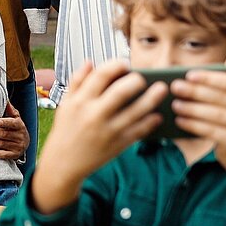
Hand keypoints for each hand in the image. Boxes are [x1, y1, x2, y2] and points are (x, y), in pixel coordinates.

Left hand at [0, 102, 29, 159]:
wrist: (25, 142)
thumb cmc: (16, 127)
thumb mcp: (15, 117)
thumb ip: (10, 109)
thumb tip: (4, 98)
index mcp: (20, 125)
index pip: (13, 123)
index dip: (5, 122)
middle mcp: (20, 136)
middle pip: (4, 134)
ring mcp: (18, 146)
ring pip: (2, 144)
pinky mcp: (15, 155)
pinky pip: (4, 155)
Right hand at [31, 60, 164, 213]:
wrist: (64, 163)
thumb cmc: (65, 130)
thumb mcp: (66, 104)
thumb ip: (77, 81)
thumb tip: (91, 62)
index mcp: (80, 101)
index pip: (100, 76)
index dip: (115, 66)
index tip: (124, 64)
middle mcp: (94, 115)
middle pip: (121, 92)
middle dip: (136, 80)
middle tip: (143, 77)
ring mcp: (108, 131)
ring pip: (135, 112)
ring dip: (152, 98)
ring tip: (162, 89)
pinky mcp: (117, 145)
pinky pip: (139, 131)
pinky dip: (150, 122)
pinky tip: (157, 114)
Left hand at [170, 54, 225, 198]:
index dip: (209, 77)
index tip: (188, 75)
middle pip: (221, 97)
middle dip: (195, 92)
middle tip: (175, 87)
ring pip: (215, 114)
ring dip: (192, 108)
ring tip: (174, 104)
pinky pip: (212, 130)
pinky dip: (194, 124)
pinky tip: (180, 120)